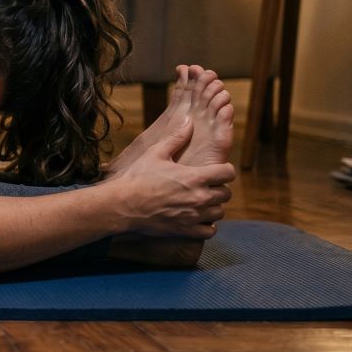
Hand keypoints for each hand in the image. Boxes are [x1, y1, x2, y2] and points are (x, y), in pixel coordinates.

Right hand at [104, 118, 235, 238]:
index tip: (216, 170)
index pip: (228, 172)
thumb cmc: (137, 177)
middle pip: (226, 193)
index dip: (224, 170)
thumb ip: (176, 137)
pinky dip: (207, 225)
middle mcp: (199, 197)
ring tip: (200, 201)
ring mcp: (195, 216)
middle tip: (205, 185)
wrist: (123, 205)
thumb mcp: (156, 153)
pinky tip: (197, 217)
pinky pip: (210, 230)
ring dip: (213, 206)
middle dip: (218, 187)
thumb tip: (189, 120)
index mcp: (195, 177)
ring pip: (220, 211)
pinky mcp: (187, 230)